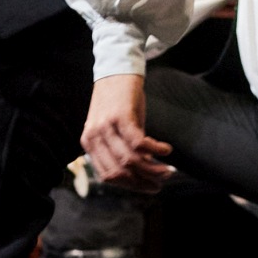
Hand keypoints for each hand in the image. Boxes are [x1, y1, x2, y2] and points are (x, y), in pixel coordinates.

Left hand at [82, 72, 167, 187]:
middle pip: (120, 172)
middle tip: (162, 183)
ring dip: (152, 170)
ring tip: (168, 170)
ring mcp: (106, 127)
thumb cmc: (119, 101)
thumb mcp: (117, 129)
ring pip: (130, 160)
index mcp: (89, 144)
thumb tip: (144, 173)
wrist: (116, 70)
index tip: (149, 188)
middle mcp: (93, 137)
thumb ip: (125, 150)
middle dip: (143, 182)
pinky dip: (155, 150)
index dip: (131, 186)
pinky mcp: (121, 116)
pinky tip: (166, 150)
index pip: (108, 176)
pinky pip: (139, 143)